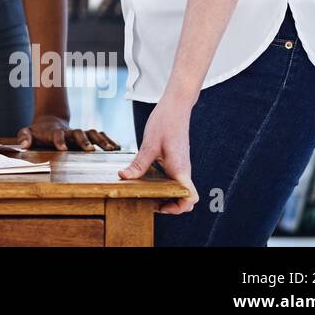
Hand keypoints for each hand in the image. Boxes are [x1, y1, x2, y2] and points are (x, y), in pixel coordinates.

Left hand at [16, 114, 120, 151]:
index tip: (63, 148)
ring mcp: (79, 132)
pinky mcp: (87, 135)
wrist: (49, 121)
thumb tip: (23, 145)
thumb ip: (24, 137)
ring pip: (92, 133)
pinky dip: (109, 140)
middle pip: (78, 133)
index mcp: (53, 132)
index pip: (56, 135)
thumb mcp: (27, 132)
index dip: (59, 140)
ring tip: (111, 150)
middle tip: (90, 150)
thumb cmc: (38, 131)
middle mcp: (69, 131)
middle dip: (84, 141)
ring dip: (101, 140)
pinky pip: (100, 136)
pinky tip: (118, 147)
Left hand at [118, 96, 198, 214]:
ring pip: (179, 189)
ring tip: (147, 195)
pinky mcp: (175, 161)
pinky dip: (164, 185)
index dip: (179, 207)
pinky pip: (173, 179)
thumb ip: (139, 164)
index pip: (190, 197)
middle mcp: (183, 171)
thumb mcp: (148, 145)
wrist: (175, 107)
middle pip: (185, 198)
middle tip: (150, 204)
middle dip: (171, 206)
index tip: (160, 206)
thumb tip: (124, 177)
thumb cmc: (165, 123)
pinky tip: (147, 181)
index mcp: (180, 169)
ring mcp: (180, 166)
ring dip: (167, 196)